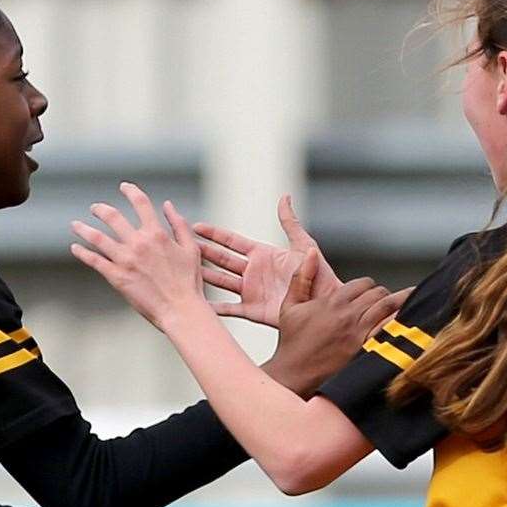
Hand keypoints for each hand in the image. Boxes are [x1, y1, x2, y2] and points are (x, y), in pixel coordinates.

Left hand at [70, 183, 206, 331]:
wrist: (180, 309)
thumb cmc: (188, 282)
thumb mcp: (190, 248)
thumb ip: (179, 224)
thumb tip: (168, 205)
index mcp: (157, 234)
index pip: (141, 203)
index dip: (131, 191)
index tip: (124, 187)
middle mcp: (139, 243)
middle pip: (113, 217)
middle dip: (101, 209)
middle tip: (95, 208)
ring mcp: (126, 260)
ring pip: (97, 238)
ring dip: (84, 229)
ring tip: (75, 225)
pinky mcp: (117, 277)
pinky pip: (94, 261)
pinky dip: (82, 252)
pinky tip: (75, 248)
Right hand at [195, 196, 344, 328]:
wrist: (324, 303)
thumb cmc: (319, 273)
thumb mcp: (304, 245)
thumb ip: (290, 222)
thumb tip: (284, 197)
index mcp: (262, 254)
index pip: (232, 242)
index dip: (214, 234)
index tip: (195, 226)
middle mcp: (253, 272)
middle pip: (221, 260)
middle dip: (202, 253)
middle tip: (181, 245)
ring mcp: (251, 291)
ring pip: (220, 282)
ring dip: (203, 276)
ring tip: (184, 271)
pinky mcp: (252, 310)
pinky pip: (229, 309)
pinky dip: (214, 308)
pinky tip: (198, 304)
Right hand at [267, 252, 411, 396]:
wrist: (293, 374)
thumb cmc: (291, 343)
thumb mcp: (290, 306)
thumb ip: (301, 277)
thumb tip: (311, 253)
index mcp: (332, 301)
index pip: (362, 283)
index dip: (368, 286)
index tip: (369, 292)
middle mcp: (347, 314)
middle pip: (378, 293)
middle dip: (383, 294)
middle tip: (386, 300)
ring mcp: (358, 332)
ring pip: (388, 307)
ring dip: (400, 301)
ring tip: (411, 298)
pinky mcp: (364, 349)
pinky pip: (389, 329)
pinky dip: (399, 321)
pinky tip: (407, 320)